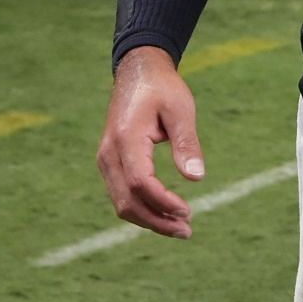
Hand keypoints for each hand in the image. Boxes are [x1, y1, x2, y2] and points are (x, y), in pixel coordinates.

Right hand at [96, 46, 205, 238]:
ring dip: (149, 219)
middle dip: (156, 221)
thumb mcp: (181, 110)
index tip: (188, 212)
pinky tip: (165, 212)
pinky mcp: (110, 162)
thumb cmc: (163, 88)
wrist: (137, 71)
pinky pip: (121, 194)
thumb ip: (186, 143)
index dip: (163, 202)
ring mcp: (106, 160)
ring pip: (121, 203)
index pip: (139, 183)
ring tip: (180, 227)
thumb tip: (196, 178)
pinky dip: (142, 208)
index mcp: (125, 138)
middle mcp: (109, 154)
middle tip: (187, 230)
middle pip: (127, 201)